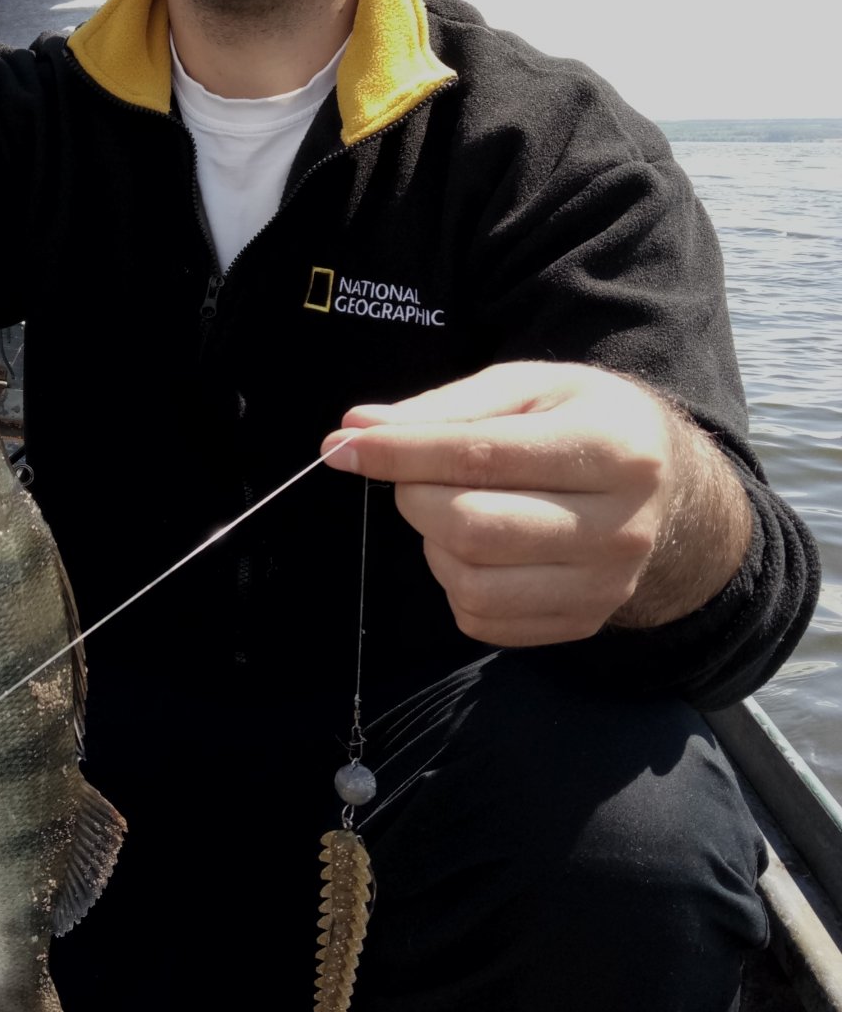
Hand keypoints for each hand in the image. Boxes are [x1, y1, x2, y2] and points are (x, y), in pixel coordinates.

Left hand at [321, 362, 749, 645]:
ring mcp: (606, 584)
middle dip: (415, 497)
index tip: (344, 447)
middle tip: (413, 476)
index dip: (401, 453)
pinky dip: (454, 582)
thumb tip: (357, 428)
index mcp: (610, 447)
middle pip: (473, 526)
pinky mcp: (583, 622)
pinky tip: (476, 548)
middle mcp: (619, 525)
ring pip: (472, 581)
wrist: (668, 488)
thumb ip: (441, 408)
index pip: (482, 455)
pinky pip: (482, 619)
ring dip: (432, 543)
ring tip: (451, 508)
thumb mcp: (526, 388)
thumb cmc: (582, 422)